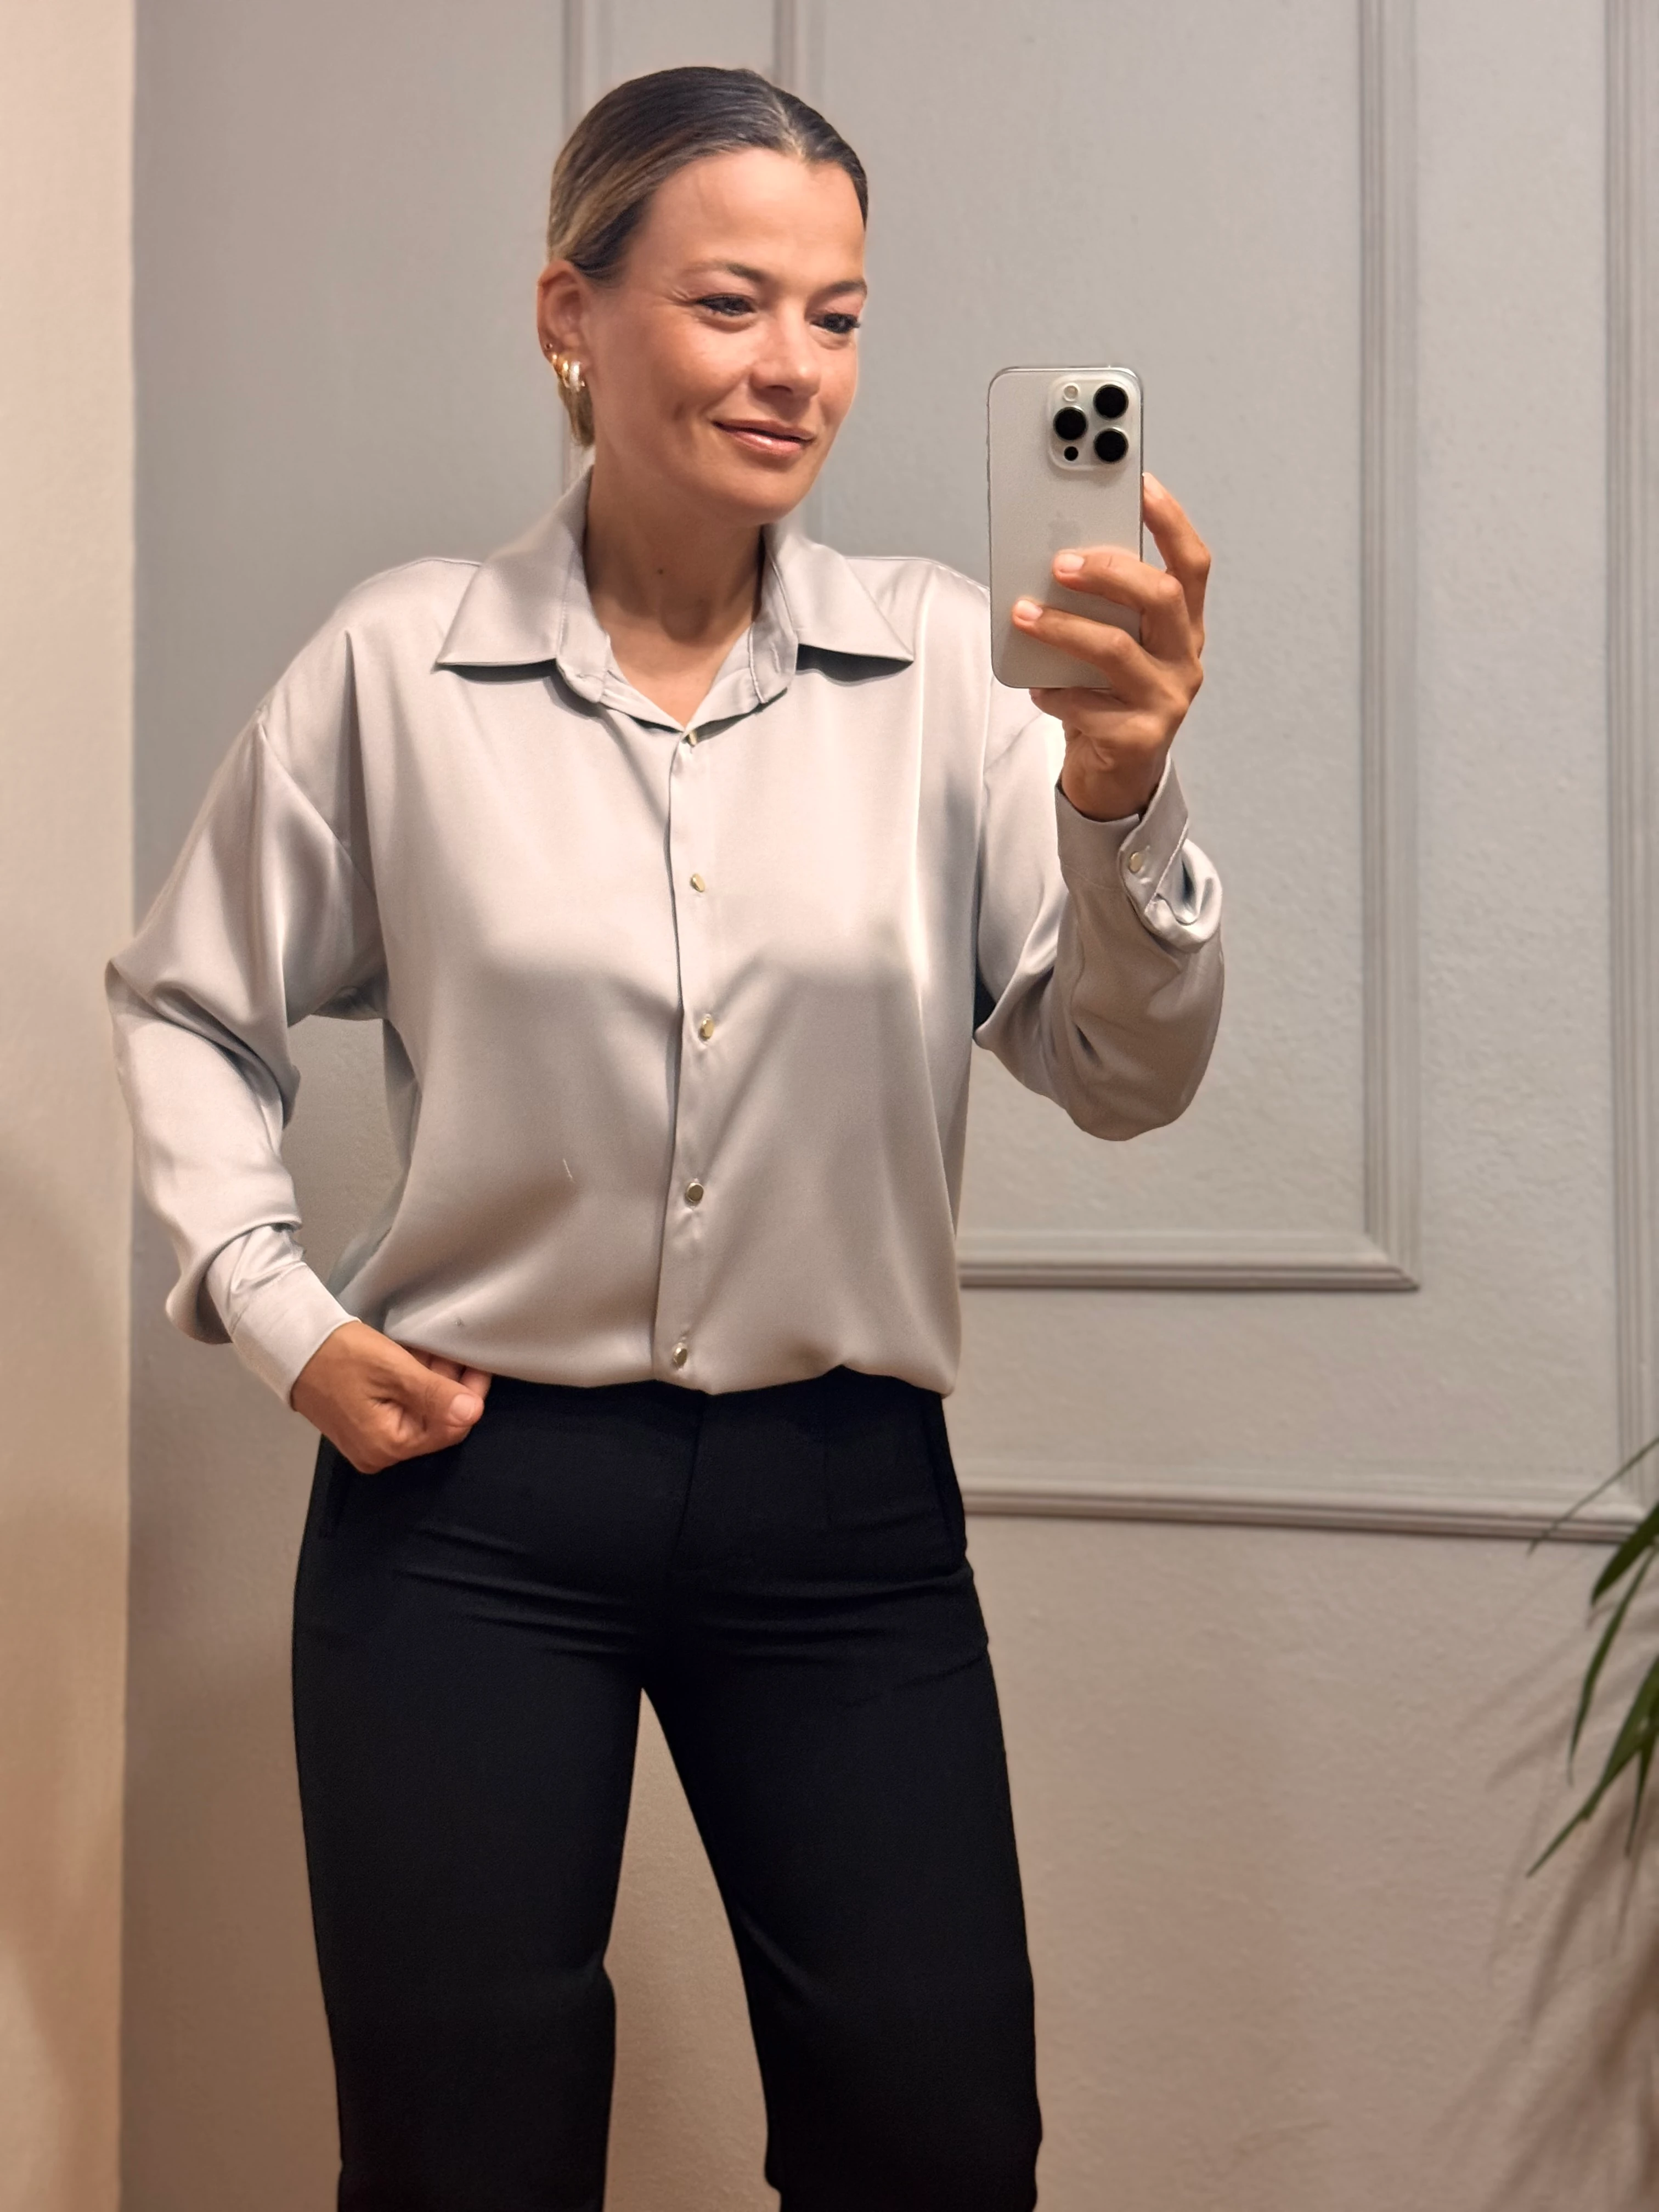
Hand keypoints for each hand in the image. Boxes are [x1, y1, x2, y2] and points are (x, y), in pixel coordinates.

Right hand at [290, 1319, 492, 1472]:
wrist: (292, 1345)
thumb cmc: (338, 1355)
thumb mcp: (393, 1370)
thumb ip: (434, 1395)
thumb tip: (472, 1413)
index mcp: (387, 1446)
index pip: (450, 1430)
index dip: (469, 1397)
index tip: (478, 1367)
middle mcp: (379, 1452)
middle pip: (436, 1423)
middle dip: (451, 1388)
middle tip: (456, 1354)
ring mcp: (370, 1440)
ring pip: (420, 1413)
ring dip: (434, 1383)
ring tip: (434, 1352)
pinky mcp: (364, 1424)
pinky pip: (402, 1409)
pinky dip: (413, 1386)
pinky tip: (416, 1361)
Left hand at [1010, 473, 1210, 820]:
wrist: (1115, 775)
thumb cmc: (1108, 697)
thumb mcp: (1112, 643)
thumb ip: (1099, 608)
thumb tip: (1050, 559)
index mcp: (1183, 627)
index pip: (1192, 564)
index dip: (1170, 521)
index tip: (1140, 483)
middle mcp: (1184, 659)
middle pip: (1163, 597)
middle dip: (1110, 571)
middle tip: (1060, 563)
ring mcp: (1167, 701)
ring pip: (1117, 650)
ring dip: (1064, 627)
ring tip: (1023, 614)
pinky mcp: (1140, 739)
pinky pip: (1087, 705)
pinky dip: (1054, 693)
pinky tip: (1038, 689)